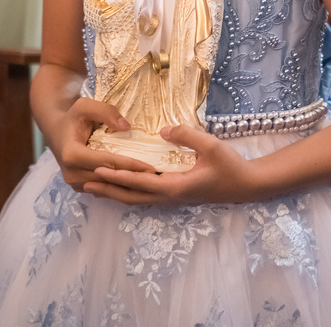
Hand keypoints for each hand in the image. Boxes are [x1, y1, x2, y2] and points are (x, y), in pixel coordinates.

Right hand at [55, 98, 155, 191]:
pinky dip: (118, 186)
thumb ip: (105, 111)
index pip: (107, 162)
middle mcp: (71, 173)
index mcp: (72, 155)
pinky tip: (136, 183)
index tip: (151, 167)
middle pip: (108, 178)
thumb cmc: (73, 117)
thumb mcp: (85, 106)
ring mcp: (75, 183)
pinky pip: (102, 188)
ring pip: (106, 187)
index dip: (130, 165)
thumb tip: (126, 127)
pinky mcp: (79, 187)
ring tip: (151, 183)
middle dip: (133, 178)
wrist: (57, 131)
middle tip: (157, 178)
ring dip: (127, 185)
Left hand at [86, 124, 260, 205]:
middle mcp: (170, 196)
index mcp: (175, 186)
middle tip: (83, 183)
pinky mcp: (176, 195)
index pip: (140, 181)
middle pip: (132, 197)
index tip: (97, 168)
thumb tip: (163, 130)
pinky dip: (129, 192)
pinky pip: (146, 196)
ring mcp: (172, 198)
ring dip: (116, 193)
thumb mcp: (211, 146)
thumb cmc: (230, 166)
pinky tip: (122, 186)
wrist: (247, 186)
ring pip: (137, 199)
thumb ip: (187, 136)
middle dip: (108, 189)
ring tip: (95, 187)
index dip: (118, 175)